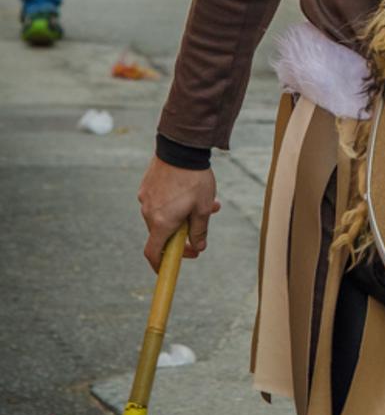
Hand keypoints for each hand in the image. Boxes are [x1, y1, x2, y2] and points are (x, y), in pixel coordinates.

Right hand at [138, 156, 219, 271]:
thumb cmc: (194, 179)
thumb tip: (198, 247)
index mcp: (161, 223)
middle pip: (162, 233)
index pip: (153, 253)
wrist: (181, 147)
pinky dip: (173, 202)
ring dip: (181, 215)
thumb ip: (199, 231)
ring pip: (163, 215)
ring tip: (208, 202)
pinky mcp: (147, 185)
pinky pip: (159, 200)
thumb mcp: (203, 208)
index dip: (160, 264)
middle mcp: (148, 212)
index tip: (169, 267)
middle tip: (201, 227)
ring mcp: (145, 197)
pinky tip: (190, 190)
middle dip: (182, 234)